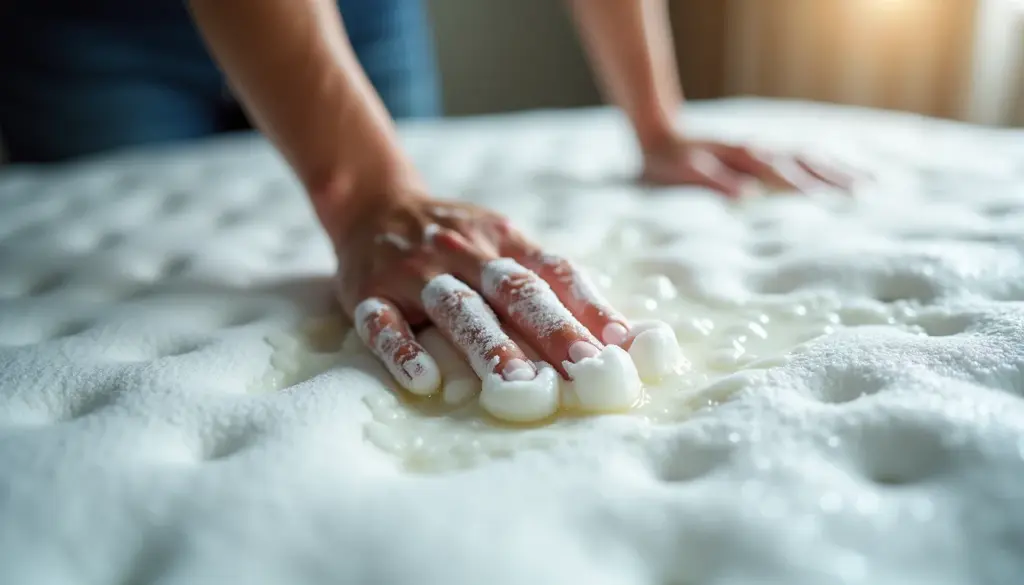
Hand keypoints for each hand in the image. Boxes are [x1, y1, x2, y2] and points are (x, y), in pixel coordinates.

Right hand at [328, 187, 630, 396]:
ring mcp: (414, 271)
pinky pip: (384, 324)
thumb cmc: (457, 240)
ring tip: (519, 386)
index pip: (553, 272)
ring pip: (456, 308)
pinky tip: (425, 381)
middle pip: (513, 291)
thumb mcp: (503, 242)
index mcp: (503, 240)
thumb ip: (549, 282)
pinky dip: (403, 351)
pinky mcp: (369, 294)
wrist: (374, 203)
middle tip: (585, 370)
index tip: (620, 345)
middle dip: (552, 330)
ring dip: (489, 346)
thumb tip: (620, 334)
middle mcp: (464, 251)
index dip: (588, 306)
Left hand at [640, 134, 855, 196]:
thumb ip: (716, 182)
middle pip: (808, 163)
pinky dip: (824, 163)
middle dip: (838, 178)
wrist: (661, 135)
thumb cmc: (670, 162)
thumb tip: (748, 195)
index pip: (785, 175)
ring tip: (869, 182)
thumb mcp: (685, 173)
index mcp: (746, 157)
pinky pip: (801, 157)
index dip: (809, 188)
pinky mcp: (762, 152)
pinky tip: (837, 170)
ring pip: (810, 158)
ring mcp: (764, 149)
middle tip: (870, 192)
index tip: (836, 202)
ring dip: (839, 170)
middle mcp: (761, 150)